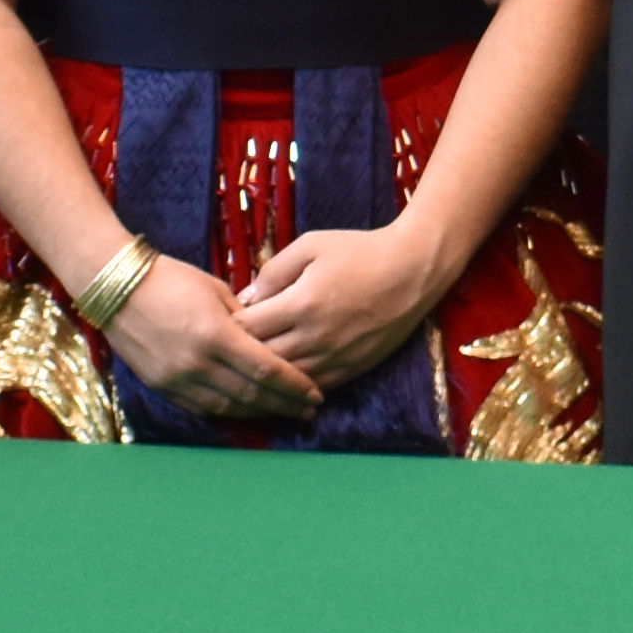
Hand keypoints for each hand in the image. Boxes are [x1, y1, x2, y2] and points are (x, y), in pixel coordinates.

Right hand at [103, 249, 323, 419]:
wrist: (114, 287)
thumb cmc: (169, 278)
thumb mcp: (214, 289)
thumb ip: (243, 317)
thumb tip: (268, 336)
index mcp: (215, 334)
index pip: (266, 369)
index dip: (294, 385)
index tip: (315, 393)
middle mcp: (197, 363)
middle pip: (252, 395)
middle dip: (284, 404)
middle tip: (309, 409)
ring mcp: (177, 379)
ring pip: (229, 407)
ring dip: (259, 412)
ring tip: (283, 412)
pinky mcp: (162, 387)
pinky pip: (203, 407)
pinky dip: (229, 411)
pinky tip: (247, 410)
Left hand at [235, 220, 455, 390]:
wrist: (412, 271)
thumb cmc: (360, 251)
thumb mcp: (311, 245)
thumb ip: (273, 271)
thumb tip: (245, 299)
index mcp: (301, 303)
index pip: (247, 329)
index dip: (228, 327)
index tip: (220, 322)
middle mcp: (315, 337)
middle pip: (261, 359)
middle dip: (241, 354)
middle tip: (228, 348)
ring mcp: (335, 357)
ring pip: (285, 379)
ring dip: (265, 375)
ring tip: (248, 367)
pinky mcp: (352, 369)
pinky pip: (313, 387)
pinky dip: (293, 386)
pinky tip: (282, 380)